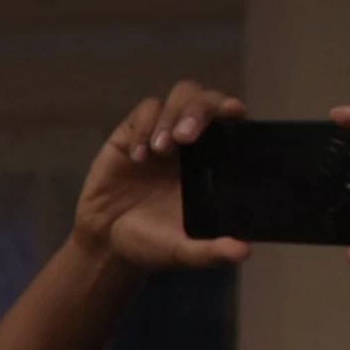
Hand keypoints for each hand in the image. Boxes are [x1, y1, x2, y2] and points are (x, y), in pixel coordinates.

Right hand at [74, 81, 255, 272]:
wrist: (106, 245)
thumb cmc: (151, 245)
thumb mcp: (183, 252)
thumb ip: (211, 252)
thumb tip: (243, 252)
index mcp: (212, 161)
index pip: (230, 121)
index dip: (232, 109)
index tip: (233, 112)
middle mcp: (191, 142)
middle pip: (204, 98)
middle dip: (198, 110)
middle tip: (186, 138)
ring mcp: (161, 134)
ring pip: (179, 96)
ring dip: (172, 116)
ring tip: (160, 150)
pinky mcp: (131, 134)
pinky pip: (144, 112)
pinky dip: (143, 128)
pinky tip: (138, 157)